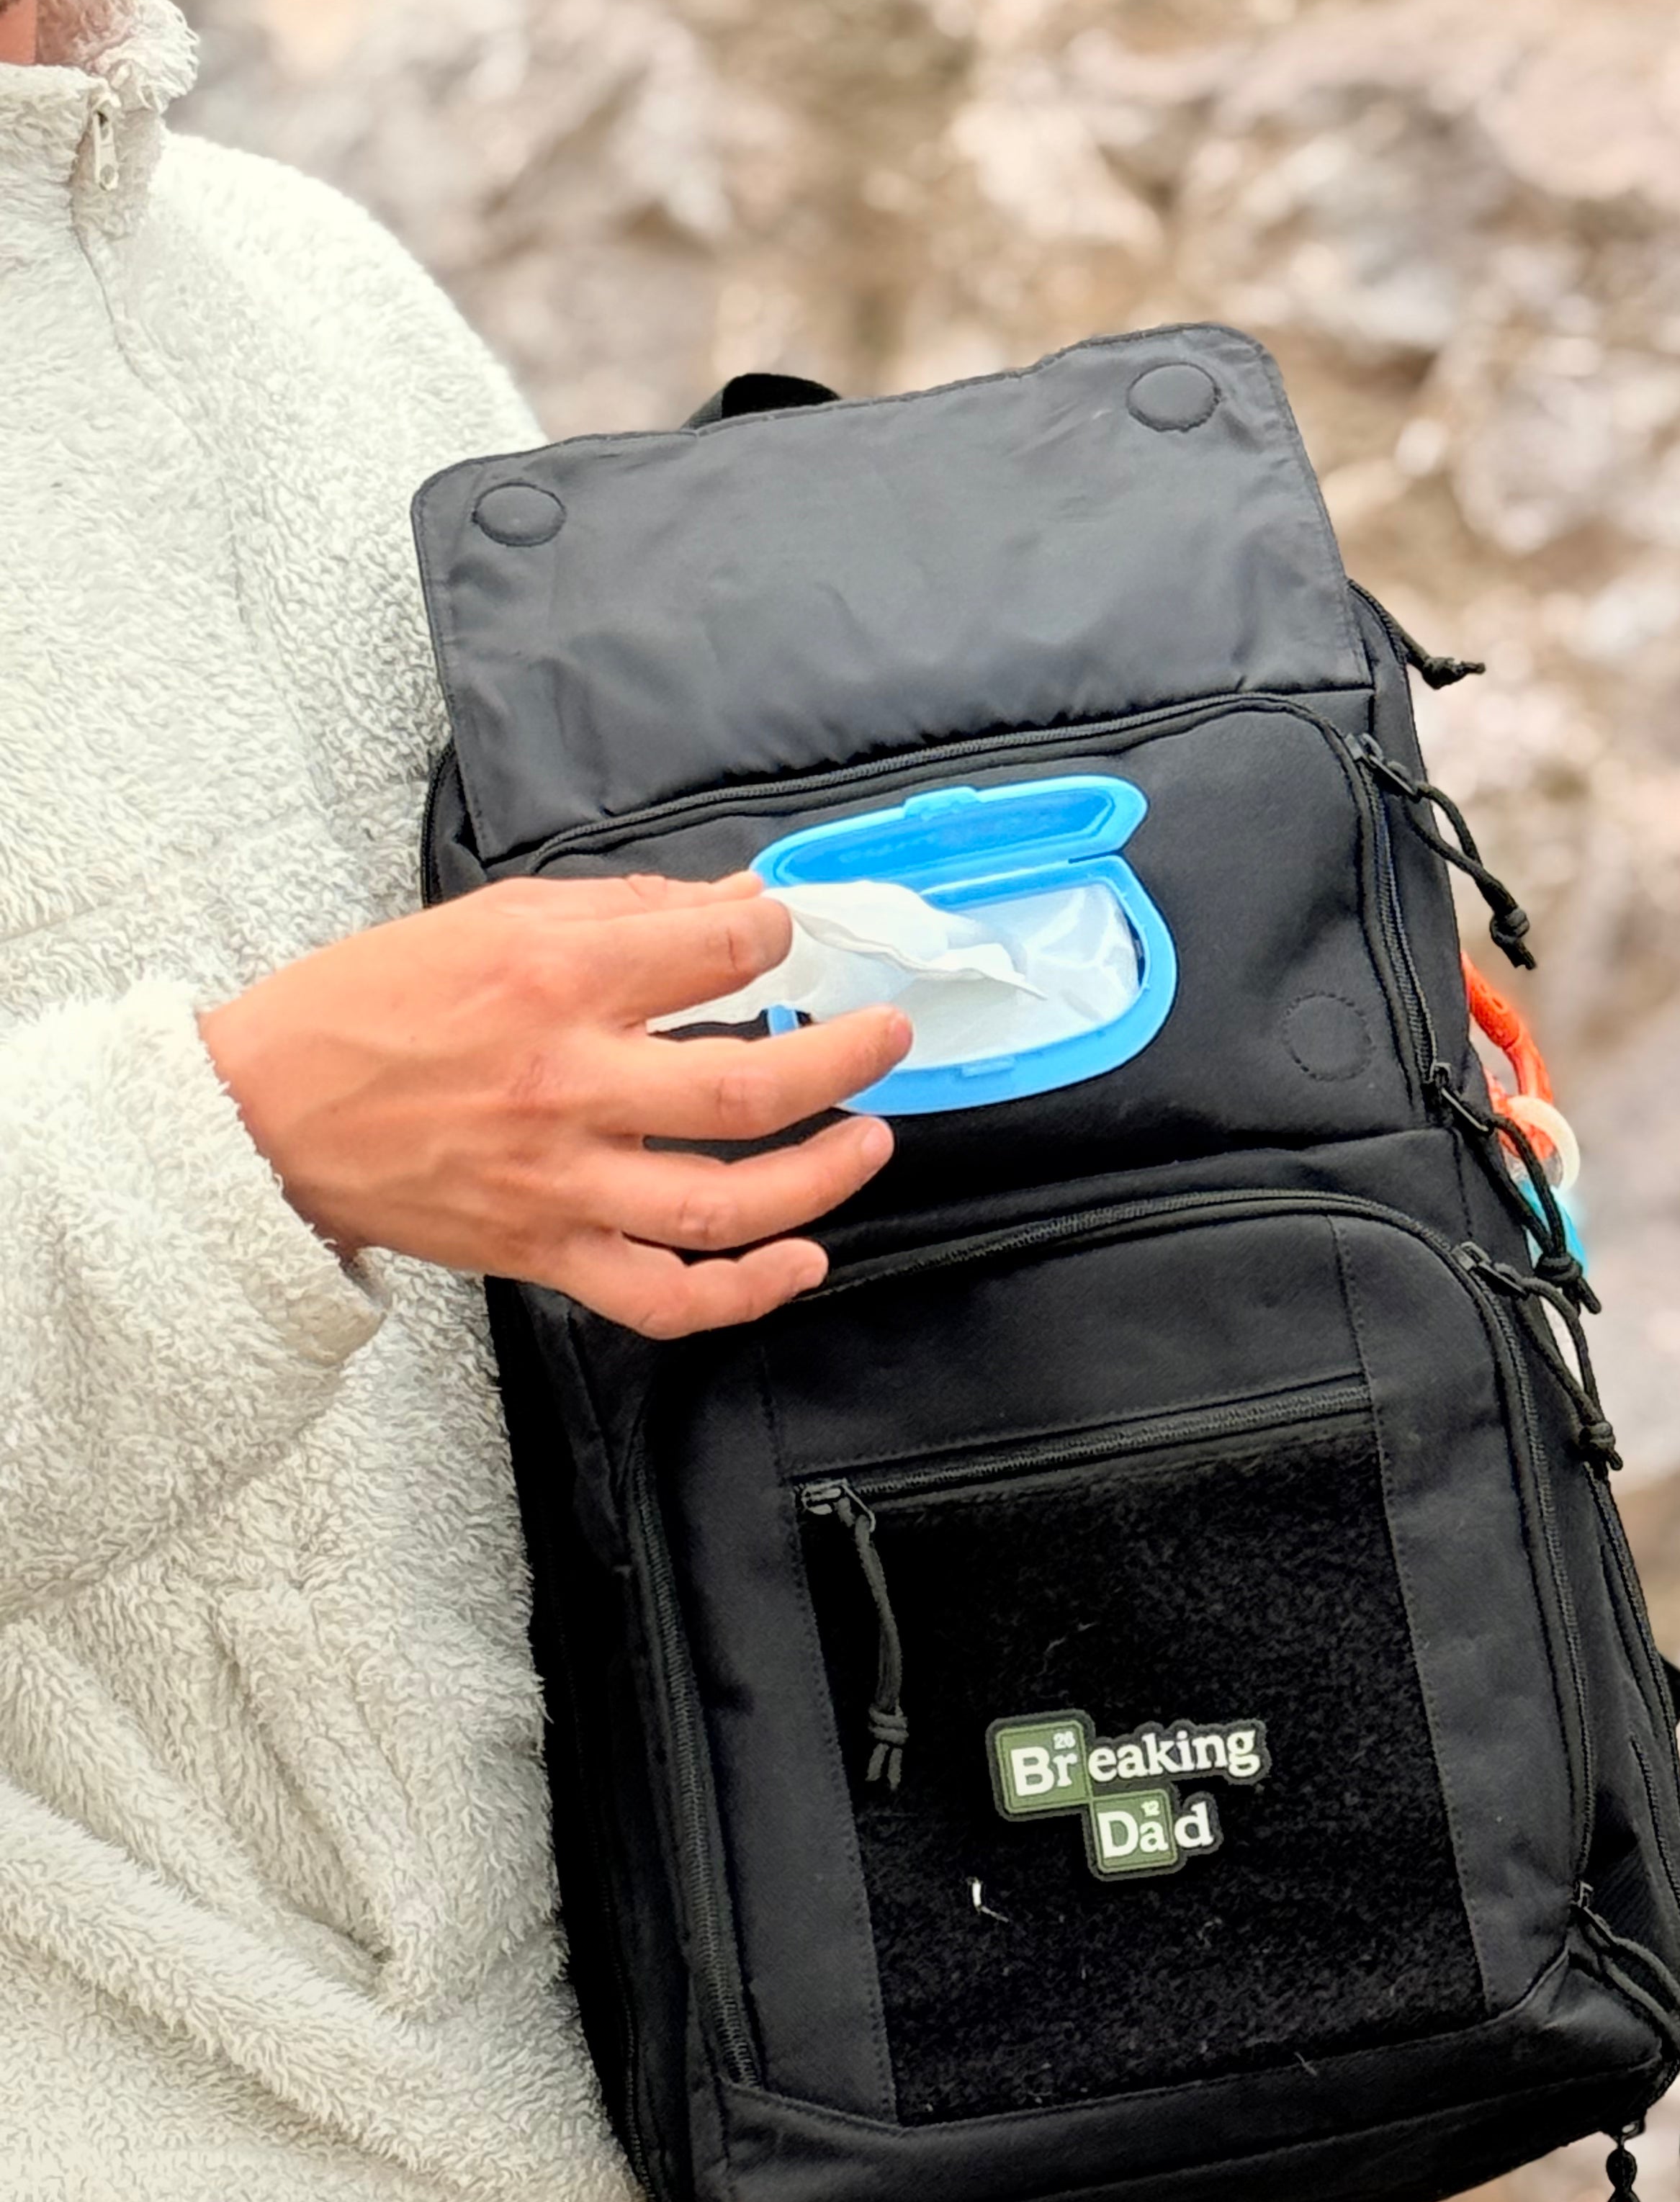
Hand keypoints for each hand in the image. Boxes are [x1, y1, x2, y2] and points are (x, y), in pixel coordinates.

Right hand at [199, 870, 908, 1336]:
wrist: (268, 1114)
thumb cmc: (374, 1005)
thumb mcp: (494, 918)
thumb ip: (628, 912)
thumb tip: (742, 905)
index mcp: (551, 976)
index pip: (715, 952)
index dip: (777, 937)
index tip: (793, 934)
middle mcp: (565, 1081)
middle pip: (746, 1083)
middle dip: (843, 1057)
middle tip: (889, 1035)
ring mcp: (560, 1181)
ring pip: (724, 1201)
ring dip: (820, 1176)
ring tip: (871, 1139)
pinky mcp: (545, 1252)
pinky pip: (665, 1296)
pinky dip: (747, 1291)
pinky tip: (804, 1261)